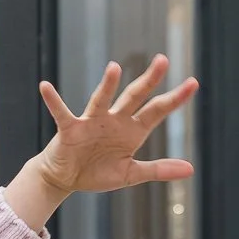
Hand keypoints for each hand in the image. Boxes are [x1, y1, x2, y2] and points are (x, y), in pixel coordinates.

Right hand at [4, 57, 197, 230]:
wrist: (65, 178)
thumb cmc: (97, 172)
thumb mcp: (131, 174)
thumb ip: (159, 170)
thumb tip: (191, 169)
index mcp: (132, 131)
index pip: (157, 111)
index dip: (175, 99)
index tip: (193, 83)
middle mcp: (114, 121)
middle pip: (134, 96)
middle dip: (149, 80)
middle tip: (163, 60)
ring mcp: (92, 122)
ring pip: (102, 100)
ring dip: (107, 85)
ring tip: (114, 68)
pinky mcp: (70, 129)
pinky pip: (61, 112)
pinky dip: (53, 100)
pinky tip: (45, 87)